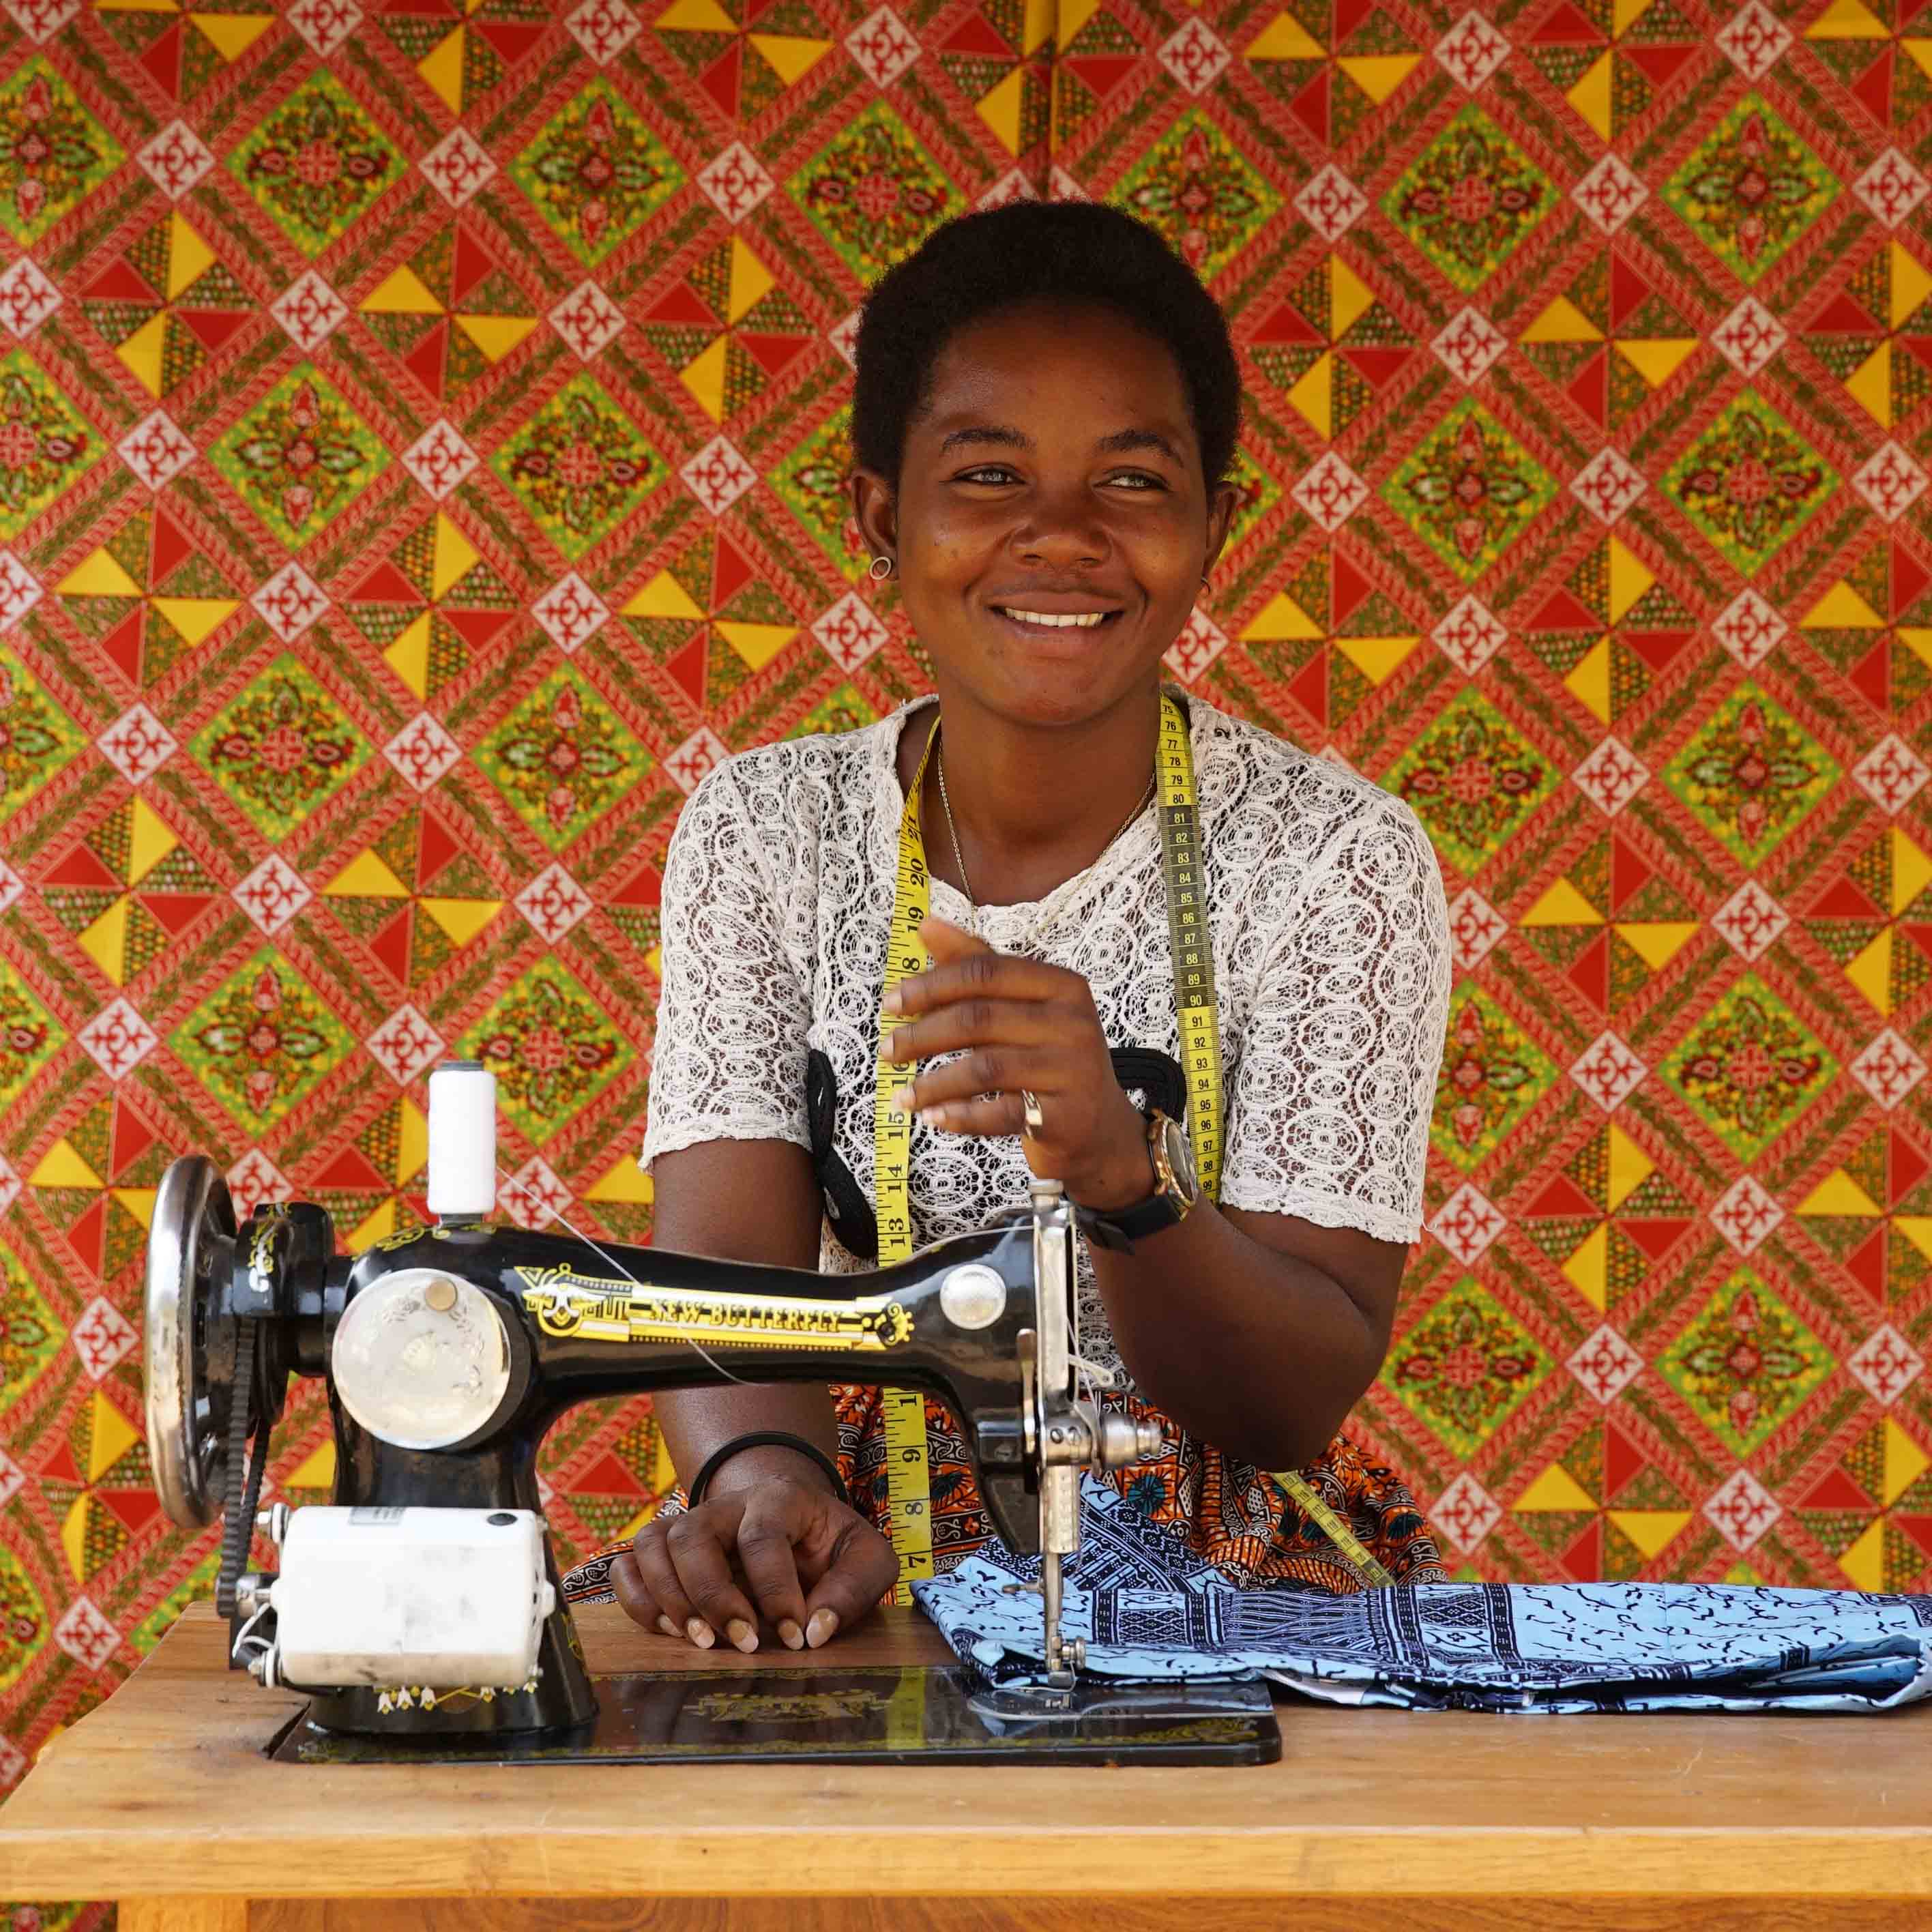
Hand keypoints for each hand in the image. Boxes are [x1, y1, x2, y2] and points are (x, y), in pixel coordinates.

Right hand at [607, 1451, 897, 1652]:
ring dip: (670, 1598)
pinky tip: (670, 1632)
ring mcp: (691, 1523)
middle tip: (741, 1645)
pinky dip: (639, 1600)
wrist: (799, 1525)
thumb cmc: (832, 1547)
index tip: (793, 1637)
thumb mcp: (867, 1558)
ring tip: (702, 1642)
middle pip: (694, 1536)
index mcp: (779, 1498)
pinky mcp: (666, 1551)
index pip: (762, 1535)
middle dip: (713, 1596)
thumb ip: (854, 1589)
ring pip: (654, 1544)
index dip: (775, 1591)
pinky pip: (629, 1565)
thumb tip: (815, 1631)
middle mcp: (726, 1505)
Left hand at [879, 915, 1153, 1210]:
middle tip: (888, 1050)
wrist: (1100, 1127)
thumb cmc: (1048, 1058)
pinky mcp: (1065, 1117)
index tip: (891, 1003)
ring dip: (934, 1083)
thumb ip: (977, 966)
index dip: (932, 985)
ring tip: (902, 1095)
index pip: (986, 972)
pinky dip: (960, 1117)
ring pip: (985, 1068)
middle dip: (923, 1034)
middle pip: (980, 1019)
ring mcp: (1073, 1072)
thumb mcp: (1022, 1007)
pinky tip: (932, 1117)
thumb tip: (926, 924)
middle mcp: (1073, 1023)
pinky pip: (1000, 1115)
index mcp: (1061, 985)